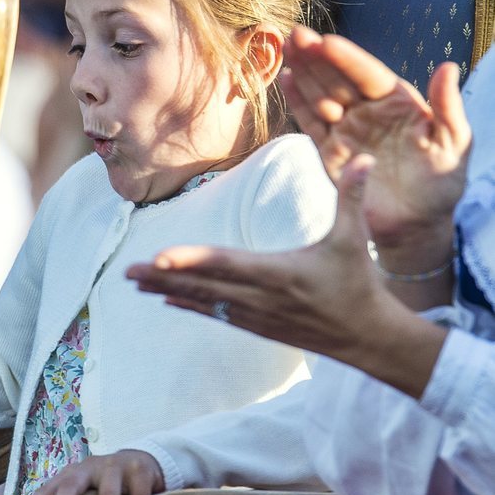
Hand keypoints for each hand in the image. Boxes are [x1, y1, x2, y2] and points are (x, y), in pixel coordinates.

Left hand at [127, 156, 447, 396]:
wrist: (367, 338)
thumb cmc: (359, 283)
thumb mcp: (355, 239)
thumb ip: (352, 196)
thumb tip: (365, 156)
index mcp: (279, 272)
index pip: (225, 263)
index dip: (190, 260)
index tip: (159, 256)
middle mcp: (261, 296)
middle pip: (202, 285)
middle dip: (163, 277)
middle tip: (127, 270)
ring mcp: (256, 314)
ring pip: (203, 301)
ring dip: (167, 290)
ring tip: (135, 283)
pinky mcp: (257, 326)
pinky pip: (215, 314)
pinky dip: (189, 304)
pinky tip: (165, 298)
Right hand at [282, 26, 469, 255]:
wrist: (415, 225)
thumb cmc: (441, 183)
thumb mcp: (455, 142)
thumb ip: (448, 106)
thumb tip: (448, 66)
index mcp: (399, 102)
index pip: (368, 74)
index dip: (347, 59)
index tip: (327, 41)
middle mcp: (369, 111)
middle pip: (338, 78)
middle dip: (317, 56)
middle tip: (295, 34)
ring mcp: (347, 130)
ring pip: (320, 94)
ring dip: (303, 71)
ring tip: (286, 48)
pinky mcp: (330, 152)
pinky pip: (310, 123)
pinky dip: (297, 102)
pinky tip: (287, 80)